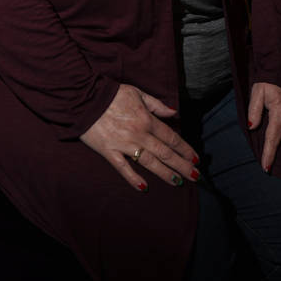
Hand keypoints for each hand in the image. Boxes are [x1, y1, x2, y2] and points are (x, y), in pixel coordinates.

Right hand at [80, 83, 199, 190]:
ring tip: (178, 182)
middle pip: (165, 152)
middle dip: (182, 165)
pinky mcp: (109, 151)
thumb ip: (156, 104)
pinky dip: (133, 178)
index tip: (196, 158)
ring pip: (149, 162)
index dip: (185, 149)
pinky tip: (144, 187)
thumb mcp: (137, 93)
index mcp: (147, 119)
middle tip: (195, 176)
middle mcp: (139, 134)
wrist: (84, 98)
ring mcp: (124, 144)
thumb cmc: (111, 94)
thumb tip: (174, 113)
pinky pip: (123, 168)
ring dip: (165, 173)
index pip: (171, 137)